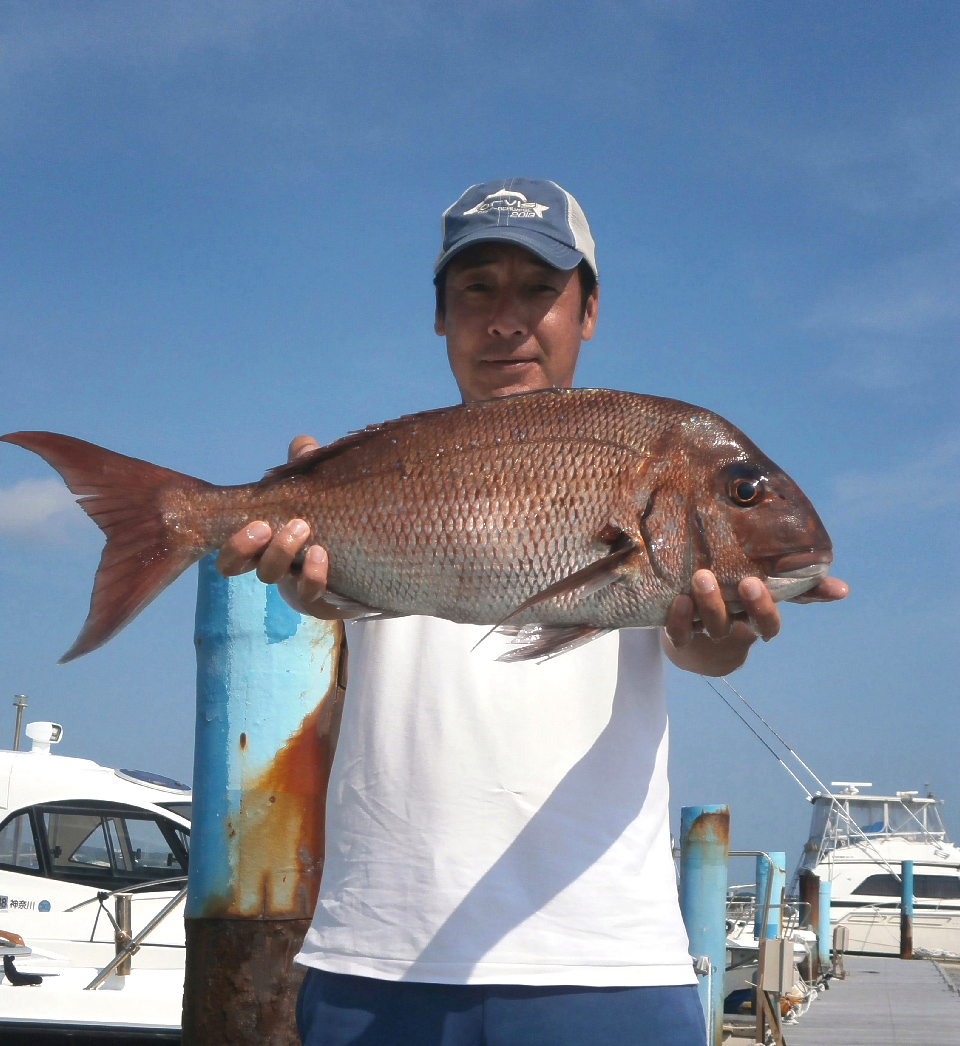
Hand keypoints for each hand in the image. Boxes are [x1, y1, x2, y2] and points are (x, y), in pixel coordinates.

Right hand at [214, 435, 340, 616]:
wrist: (368, 566)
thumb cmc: (331, 524)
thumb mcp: (317, 492)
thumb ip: (307, 468)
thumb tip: (304, 444)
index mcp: (261, 544)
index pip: (228, 551)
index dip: (232, 541)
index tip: (256, 520)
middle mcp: (271, 567)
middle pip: (235, 566)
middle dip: (244, 545)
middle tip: (267, 524)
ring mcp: (292, 586)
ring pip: (271, 576)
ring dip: (280, 551)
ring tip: (302, 527)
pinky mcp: (320, 600)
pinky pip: (309, 595)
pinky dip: (312, 575)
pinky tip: (321, 555)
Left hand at [662, 569, 848, 675]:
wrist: (695, 635)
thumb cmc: (737, 602)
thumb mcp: (768, 590)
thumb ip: (802, 587)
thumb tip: (843, 590)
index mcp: (753, 619)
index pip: (767, 623)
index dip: (764, 608)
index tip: (758, 583)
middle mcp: (731, 627)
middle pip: (741, 624)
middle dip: (745, 606)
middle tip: (745, 581)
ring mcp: (704, 631)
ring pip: (710, 625)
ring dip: (708, 604)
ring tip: (702, 577)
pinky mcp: (680, 631)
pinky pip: (678, 633)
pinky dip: (678, 620)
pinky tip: (679, 600)